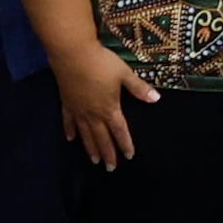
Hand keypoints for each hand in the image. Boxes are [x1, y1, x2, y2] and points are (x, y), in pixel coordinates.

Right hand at [46, 40, 155, 168]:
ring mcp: (78, 109)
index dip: (125, 144)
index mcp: (109, 108)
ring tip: (93, 160)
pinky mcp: (66, 102)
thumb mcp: (125, 74)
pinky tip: (70, 139)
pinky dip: (70, 131)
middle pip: (101, 137)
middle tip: (110, 168)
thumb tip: (157, 99)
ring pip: (84, 134)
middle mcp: (92, 113)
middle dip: (107, 153)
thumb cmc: (102, 63)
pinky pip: (68, 121)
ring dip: (90, 148)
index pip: (119, 131)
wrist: (72, 54)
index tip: (129, 156)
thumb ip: (139, 88)